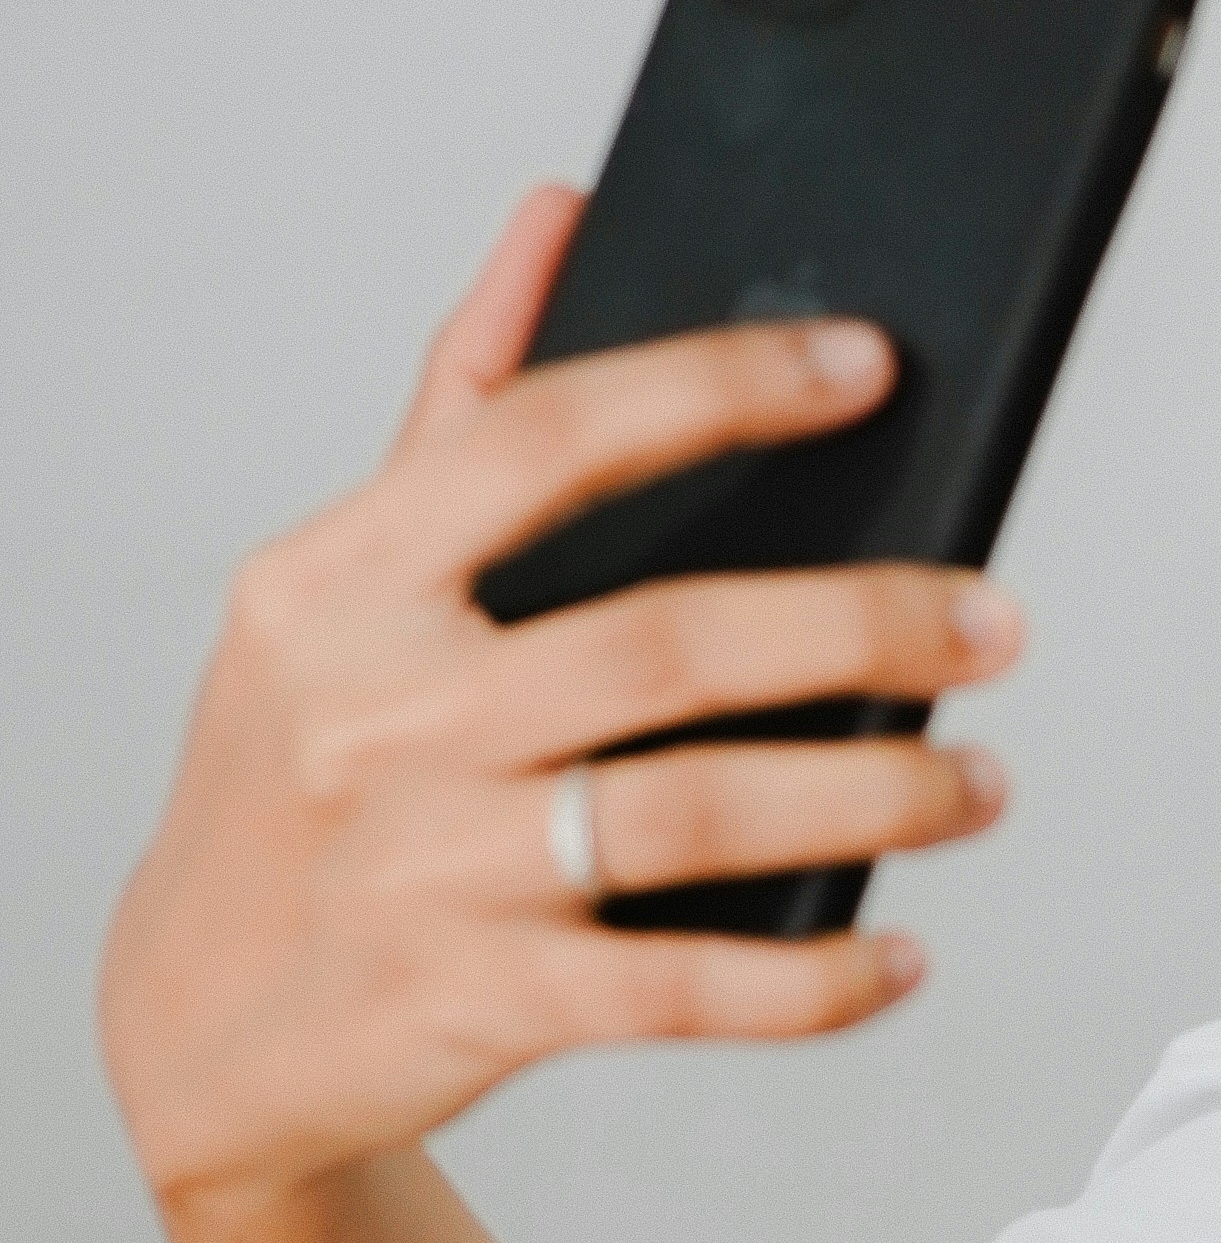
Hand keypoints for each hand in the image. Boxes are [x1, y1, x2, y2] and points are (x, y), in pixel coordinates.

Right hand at [103, 187, 1025, 1227]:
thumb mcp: (335, 591)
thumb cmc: (299, 777)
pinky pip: (681, 991)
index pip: (543, 438)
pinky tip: (901, 952)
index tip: (869, 367)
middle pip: (663, 643)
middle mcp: (376, 716)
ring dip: (871, 794)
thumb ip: (458, 404)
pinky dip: (810, 980)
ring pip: (692, 813)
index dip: (716, 387)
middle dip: (859, 624)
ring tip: (980, 781)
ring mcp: (425, 867)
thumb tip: (560, 215)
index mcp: (338, 581)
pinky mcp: (475, 1004)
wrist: (203, 1027)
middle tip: (994, 619)